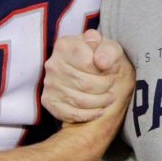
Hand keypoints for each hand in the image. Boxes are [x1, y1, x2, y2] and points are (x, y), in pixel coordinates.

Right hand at [48, 41, 133, 160]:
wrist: (88, 67)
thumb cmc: (99, 55)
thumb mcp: (108, 46)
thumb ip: (108, 50)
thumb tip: (102, 62)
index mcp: (64, 46)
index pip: (87, 63)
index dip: (104, 71)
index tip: (113, 72)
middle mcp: (53, 64)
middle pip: (84, 83)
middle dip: (104, 87)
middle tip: (112, 86)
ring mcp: (49, 84)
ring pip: (79, 101)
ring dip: (100, 102)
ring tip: (109, 98)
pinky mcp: (49, 101)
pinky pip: (70, 114)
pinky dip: (89, 115)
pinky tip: (100, 110)